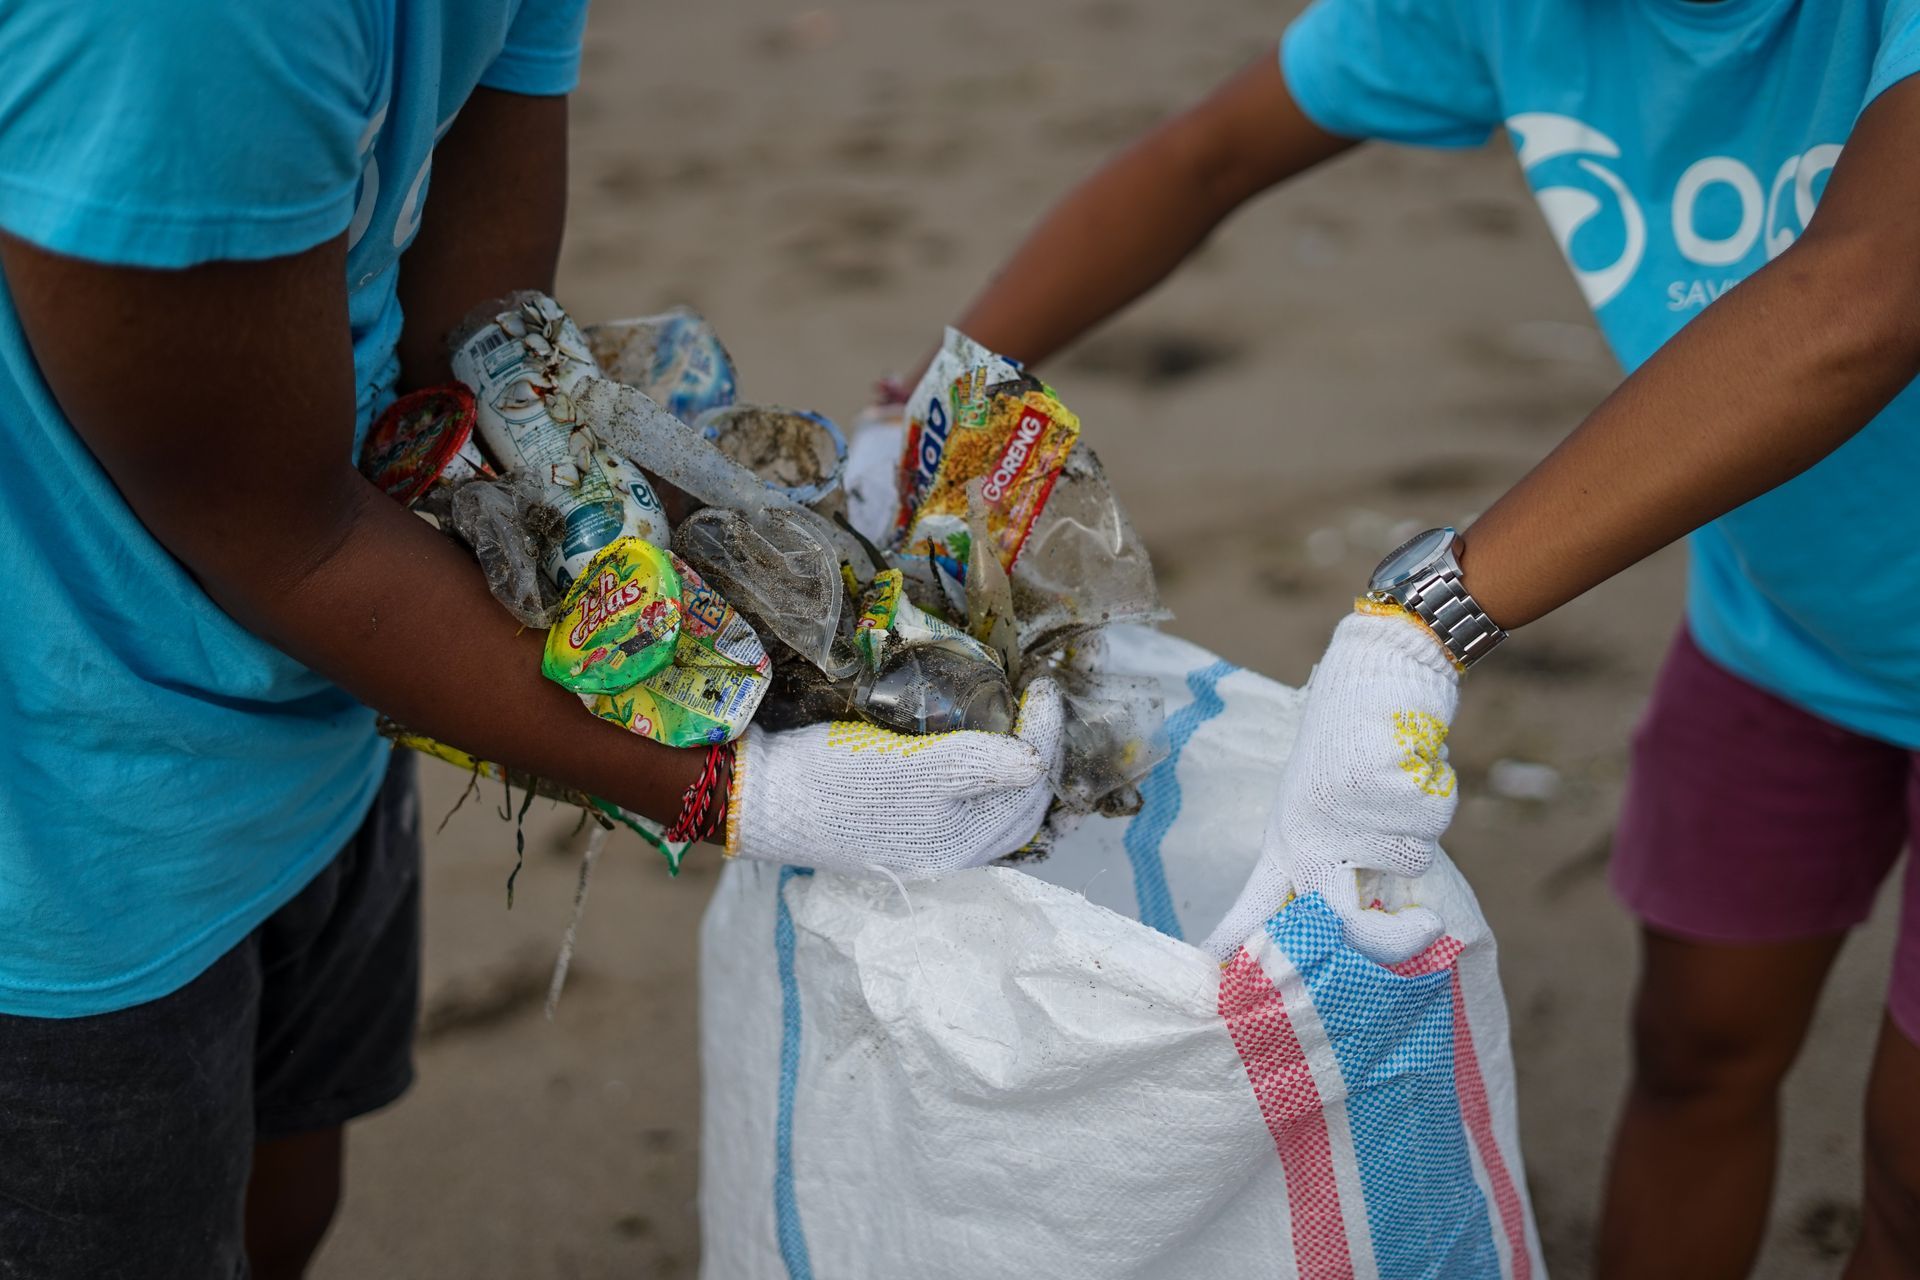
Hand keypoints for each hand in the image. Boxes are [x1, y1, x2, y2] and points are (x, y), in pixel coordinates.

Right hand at [727, 679, 1064, 876]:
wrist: (765, 799)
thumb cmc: (836, 780)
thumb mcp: (911, 766)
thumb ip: (979, 766)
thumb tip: (1038, 761)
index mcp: (963, 843)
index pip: (1031, 784)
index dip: (1045, 731)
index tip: (1044, 684)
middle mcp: (955, 852)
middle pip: (1024, 802)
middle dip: (1042, 749)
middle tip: (1040, 699)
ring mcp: (931, 843)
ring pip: (1001, 808)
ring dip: (1021, 765)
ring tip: (1023, 722)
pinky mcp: (909, 828)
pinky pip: (972, 807)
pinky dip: (991, 777)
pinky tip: (987, 752)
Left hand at [1201, 606, 1459, 963]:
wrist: (1373, 670)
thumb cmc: (1351, 744)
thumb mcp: (1324, 806)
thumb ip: (1337, 859)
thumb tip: (1368, 918)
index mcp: (1287, 838)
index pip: (1257, 902)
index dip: (1240, 941)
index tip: (1212, 971)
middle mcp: (1309, 832)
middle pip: (1341, 918)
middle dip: (1386, 939)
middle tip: (1421, 930)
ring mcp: (1345, 812)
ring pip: (1410, 858)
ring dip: (1417, 825)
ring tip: (1395, 782)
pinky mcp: (1383, 787)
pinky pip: (1432, 820)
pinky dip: (1434, 793)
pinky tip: (1410, 761)